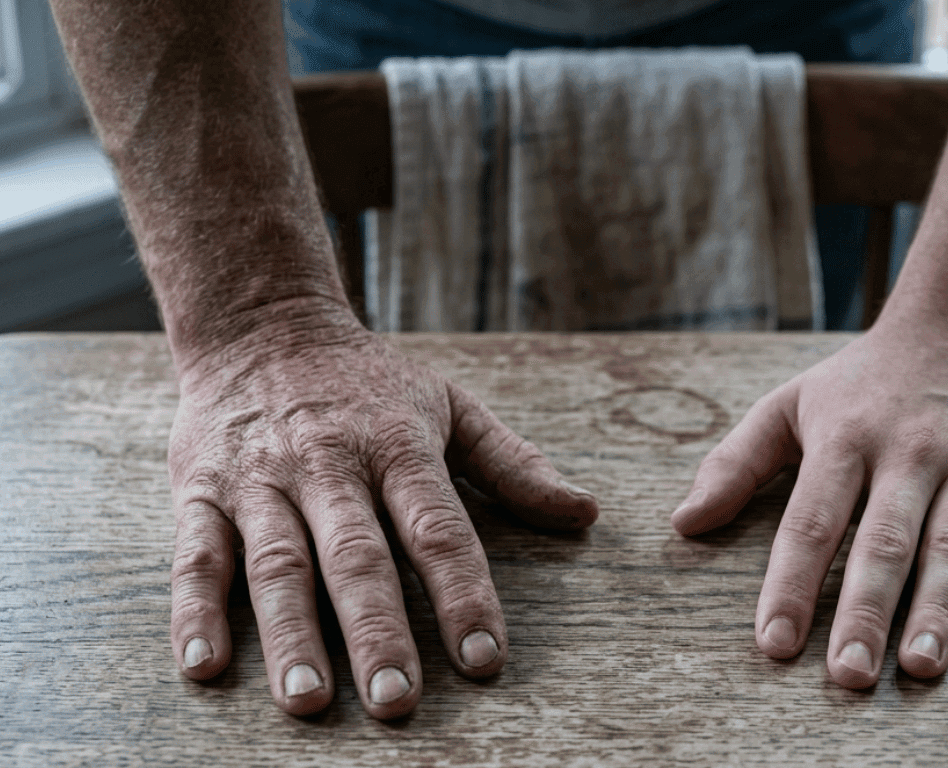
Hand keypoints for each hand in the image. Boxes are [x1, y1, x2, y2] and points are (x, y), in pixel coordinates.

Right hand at [166, 314, 597, 717]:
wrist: (260, 326)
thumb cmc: (368, 383)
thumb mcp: (450, 406)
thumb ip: (514, 464)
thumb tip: (585, 512)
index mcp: (398, 446)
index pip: (438, 528)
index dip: (464, 593)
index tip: (485, 659)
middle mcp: (329, 465)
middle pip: (357, 556)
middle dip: (377, 632)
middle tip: (395, 702)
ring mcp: (261, 480)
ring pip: (277, 564)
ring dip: (291, 636)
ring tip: (308, 703)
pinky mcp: (200, 492)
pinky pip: (197, 556)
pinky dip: (194, 612)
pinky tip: (205, 667)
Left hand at [670, 321, 947, 687]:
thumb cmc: (866, 380)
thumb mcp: (790, 404)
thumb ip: (735, 463)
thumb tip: (684, 523)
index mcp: (844, 440)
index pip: (811, 522)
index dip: (792, 584)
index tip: (775, 642)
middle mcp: (908, 454)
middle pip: (884, 542)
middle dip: (865, 612)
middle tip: (848, 675)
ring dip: (938, 610)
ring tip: (920, 666)